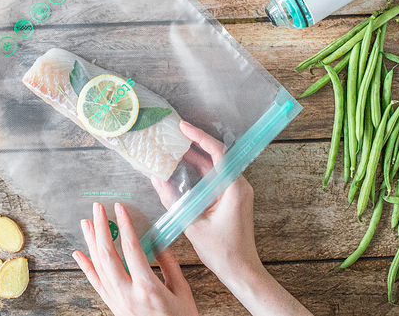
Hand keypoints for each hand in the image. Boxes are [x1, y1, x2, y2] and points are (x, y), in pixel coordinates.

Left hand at [73, 201, 198, 315]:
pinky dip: (85, 266)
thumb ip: (169, 264)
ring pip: (98, 266)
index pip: (131, 249)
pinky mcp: (113, 306)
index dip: (124, 225)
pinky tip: (79, 253)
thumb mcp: (182, 291)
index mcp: (148, 287)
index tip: (120, 208)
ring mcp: (117, 301)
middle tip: (98, 208)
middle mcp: (128, 294)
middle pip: (108, 255)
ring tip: (86, 223)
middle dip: (101, 228)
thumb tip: (158, 240)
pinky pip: (95, 283)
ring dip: (91, 242)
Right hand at [152, 121, 312, 315]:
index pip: (218, 152)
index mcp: (234, 188)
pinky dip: (200, 171)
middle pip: (217, 156)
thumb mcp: (192, 224)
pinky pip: (215, 178)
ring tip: (175, 148)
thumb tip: (156, 179)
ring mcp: (237, 191)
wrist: (242, 271)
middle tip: (174, 134)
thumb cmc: (222, 252)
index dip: (199, 137)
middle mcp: (239, 185)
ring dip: (196, 157)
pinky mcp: (232, 198)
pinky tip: (183, 168)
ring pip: (215, 166)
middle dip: (195, 143)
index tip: (183, 127)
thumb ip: (172, 200)